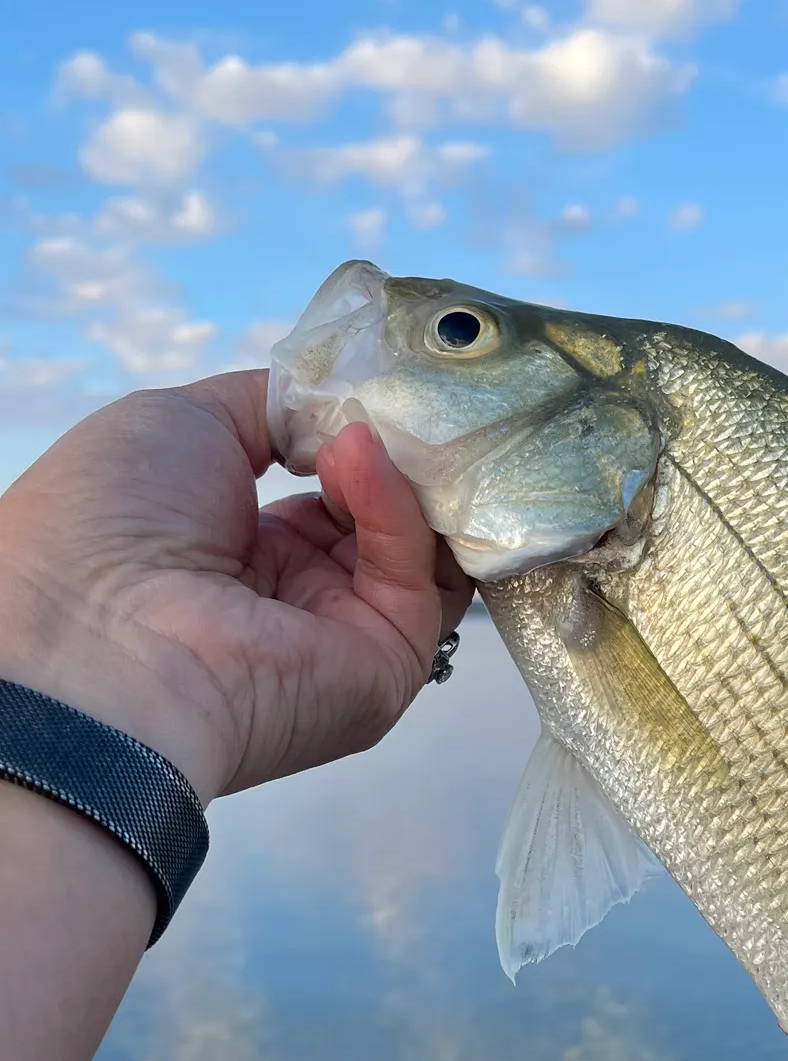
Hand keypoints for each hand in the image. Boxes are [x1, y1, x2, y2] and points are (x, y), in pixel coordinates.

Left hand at [0, 370, 472, 801]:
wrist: (95, 637)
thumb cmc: (107, 525)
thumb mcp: (183, 423)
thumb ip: (274, 408)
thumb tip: (342, 410)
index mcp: (244, 553)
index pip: (336, 493)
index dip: (359, 439)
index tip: (372, 394)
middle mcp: (299, 600)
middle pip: (390, 519)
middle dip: (399, 456)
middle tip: (396, 407)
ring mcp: (345, 636)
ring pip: (419, 547)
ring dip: (401, 477)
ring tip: (363, 434)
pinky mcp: (385, 665)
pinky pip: (413, 576)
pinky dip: (395, 509)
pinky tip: (357, 461)